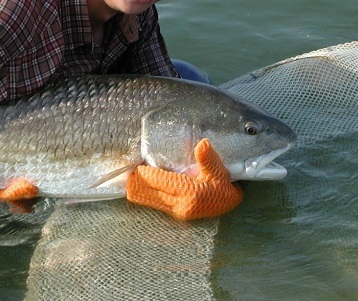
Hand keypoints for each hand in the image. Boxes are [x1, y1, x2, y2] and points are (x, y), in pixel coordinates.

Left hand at [126, 138, 242, 220]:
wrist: (230, 205)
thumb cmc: (223, 184)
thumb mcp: (218, 170)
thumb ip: (208, 158)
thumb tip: (202, 144)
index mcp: (189, 193)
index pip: (162, 183)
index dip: (147, 175)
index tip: (137, 166)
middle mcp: (180, 205)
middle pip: (151, 194)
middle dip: (138, 183)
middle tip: (127, 171)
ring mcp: (176, 211)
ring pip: (149, 201)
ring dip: (138, 190)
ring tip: (128, 179)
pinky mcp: (175, 213)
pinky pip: (154, 205)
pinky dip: (143, 196)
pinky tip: (136, 188)